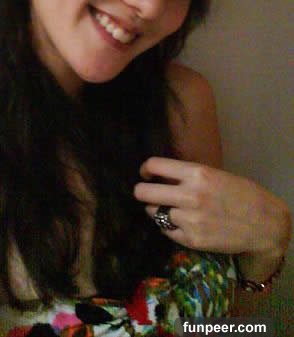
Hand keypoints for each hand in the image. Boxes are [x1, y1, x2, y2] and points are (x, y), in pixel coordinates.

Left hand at [134, 157, 290, 261]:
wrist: (264, 225)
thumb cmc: (240, 195)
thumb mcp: (214, 175)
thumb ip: (187, 176)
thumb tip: (159, 176)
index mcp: (196, 173)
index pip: (154, 166)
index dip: (145, 169)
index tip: (146, 174)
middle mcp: (189, 195)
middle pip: (143, 192)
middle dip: (142, 191)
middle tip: (147, 193)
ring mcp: (188, 219)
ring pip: (152, 212)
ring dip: (157, 210)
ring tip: (169, 209)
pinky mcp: (191, 240)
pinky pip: (165, 230)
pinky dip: (169, 226)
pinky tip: (181, 223)